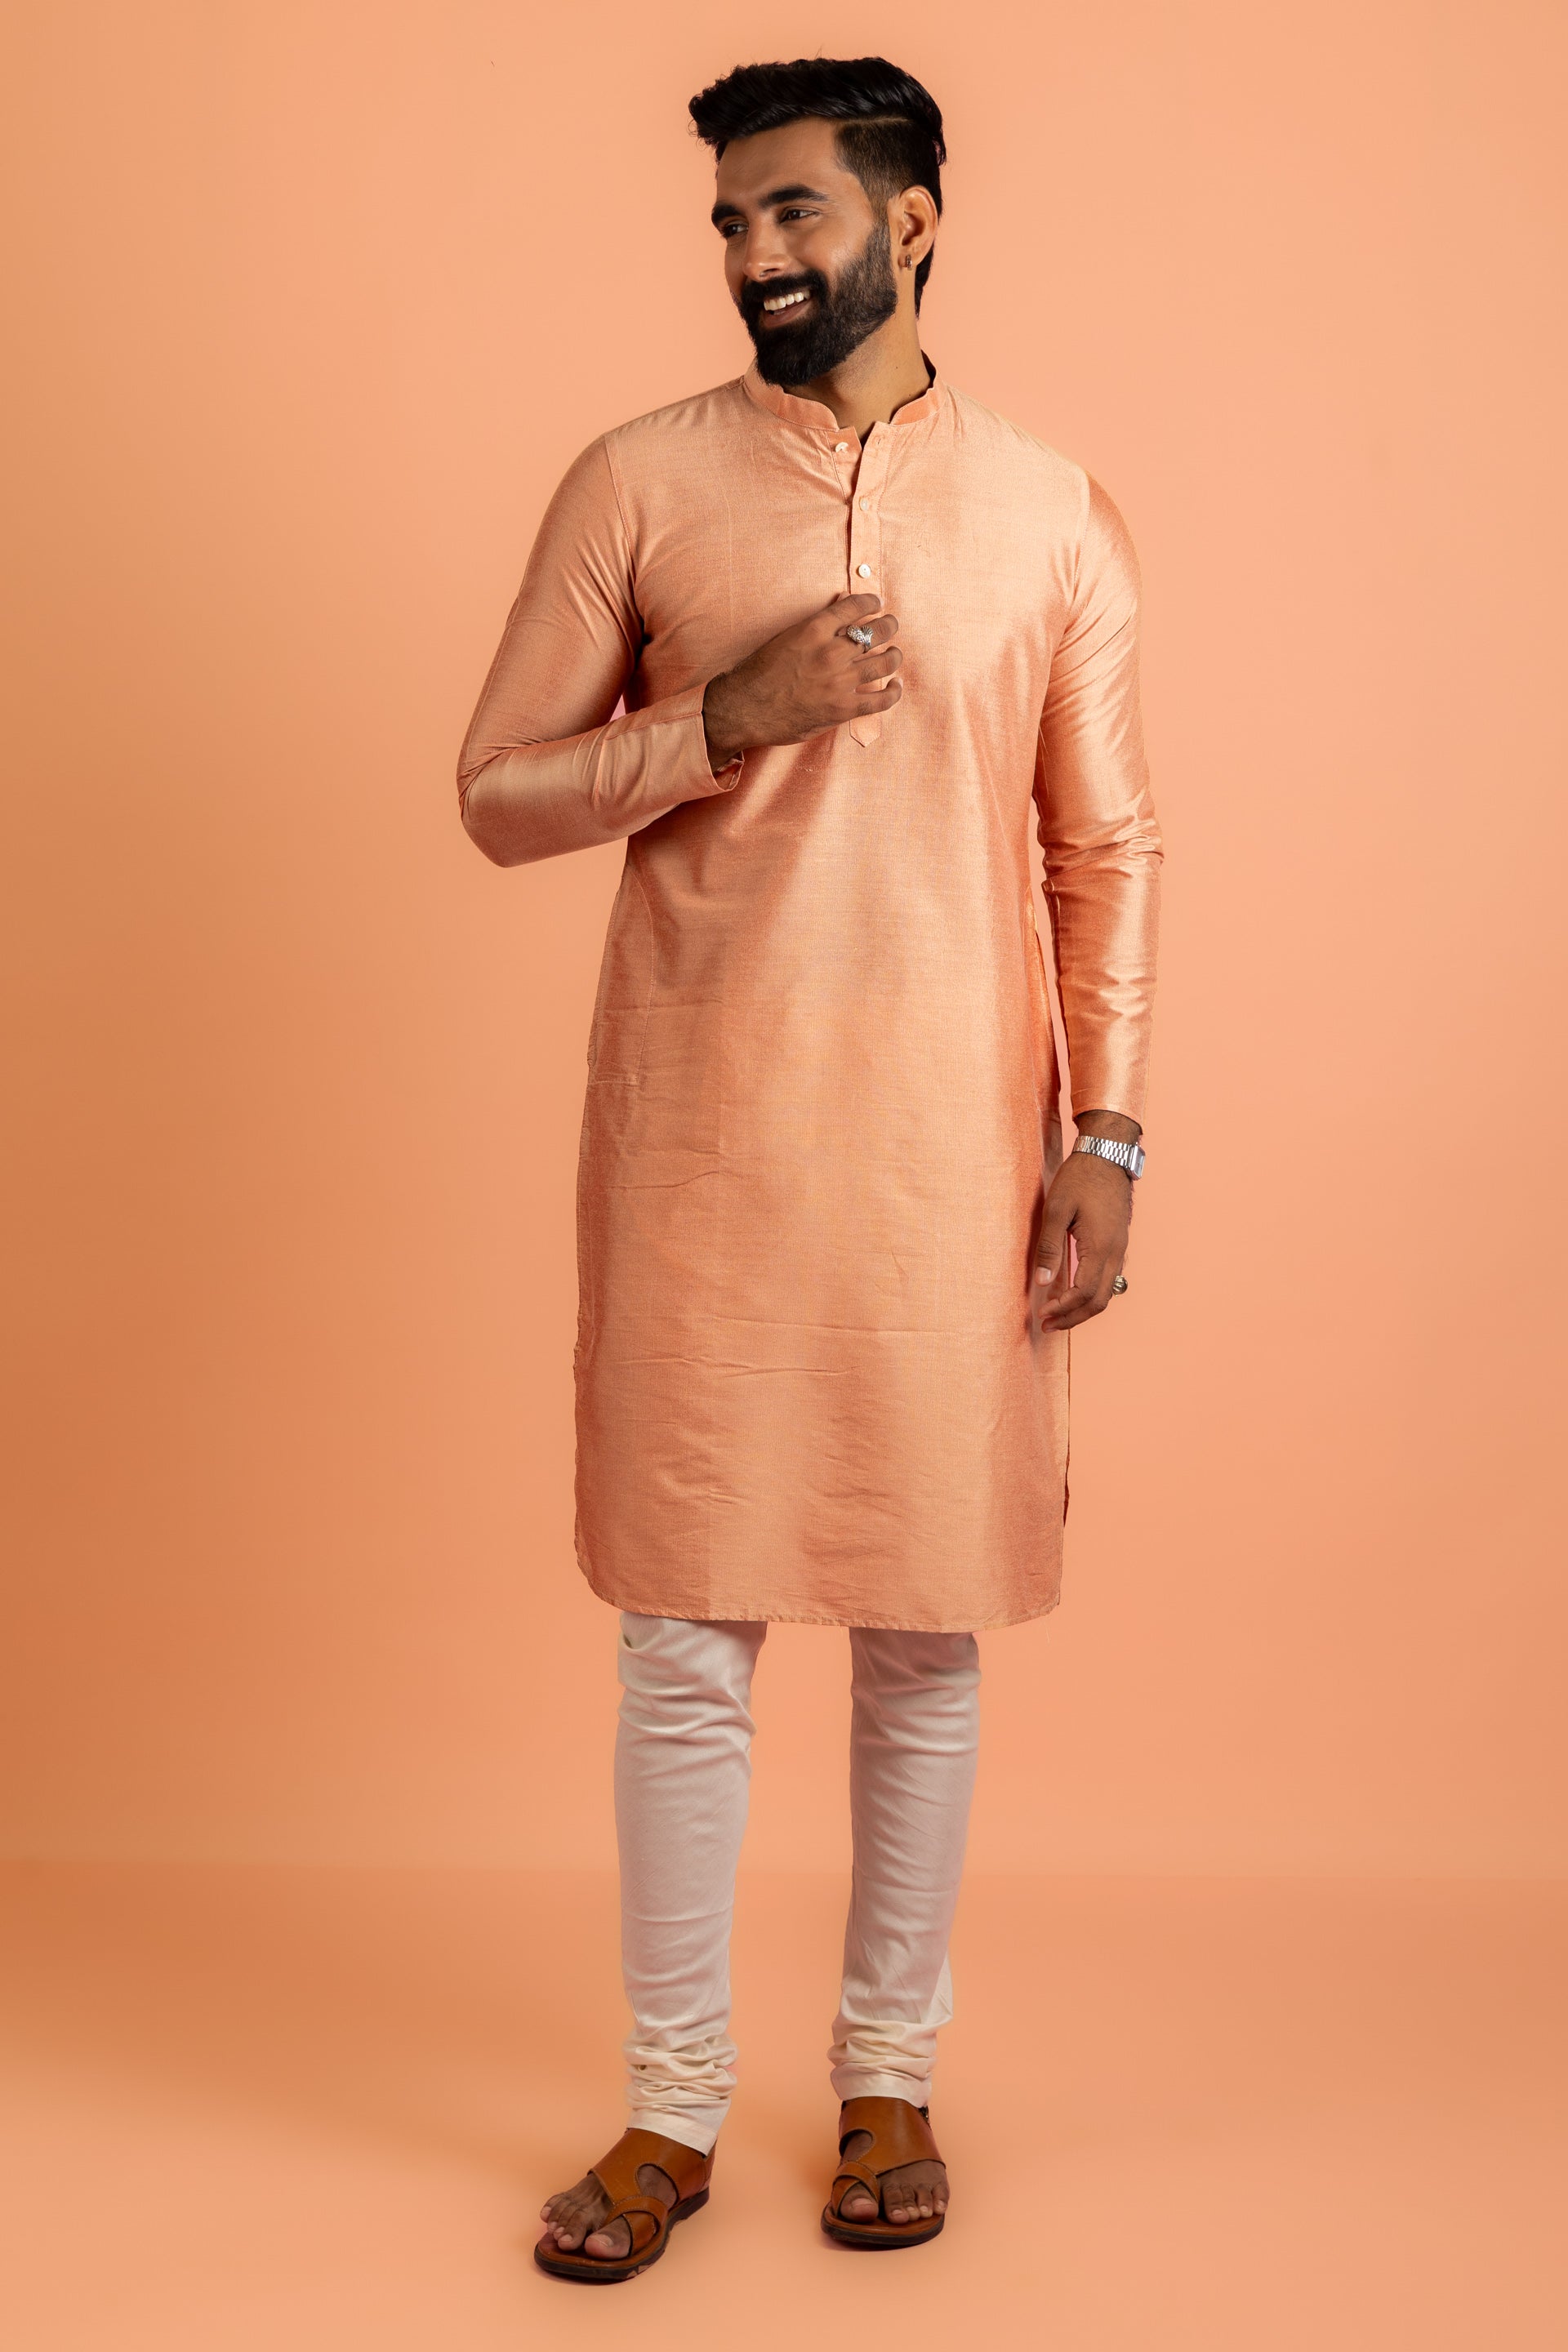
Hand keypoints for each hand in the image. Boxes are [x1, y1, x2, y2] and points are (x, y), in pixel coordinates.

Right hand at [702, 594, 901, 768]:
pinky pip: (880, 700)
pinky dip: (893, 692)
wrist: (744, 709)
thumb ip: (813, 628)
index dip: (871, 603)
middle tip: (890, 625)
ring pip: (884, 663)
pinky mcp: (843, 709)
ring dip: (894, 655)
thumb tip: (838, 614)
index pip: (854, 607)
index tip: (877, 604)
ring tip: (895, 653)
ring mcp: (839, 682)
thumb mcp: (784, 638)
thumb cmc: (757, 673)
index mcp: (814, 630)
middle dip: (888, 626)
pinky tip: (896, 685)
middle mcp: (831, 652)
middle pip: (876, 633)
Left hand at [1034, 1114, 1138, 1331]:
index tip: (1041, 1315)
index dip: (1063, 1310)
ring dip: (1082, 1308)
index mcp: (1100, 1247)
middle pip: (1099, 1301)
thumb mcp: (1056, 1209)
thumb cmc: (1080, 1179)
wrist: (1107, 1156)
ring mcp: (1120, 1249)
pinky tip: (1070, 1291)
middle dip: (1073, 1318)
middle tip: (1047, 1325)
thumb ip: (1049, 1247)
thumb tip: (1042, 1282)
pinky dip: (1090, 1293)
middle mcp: (1115, 1253)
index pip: (1084, 1293)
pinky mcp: (1118, 1244)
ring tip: (1057, 1314)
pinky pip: (1108, 1279)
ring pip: (1106, 1293)